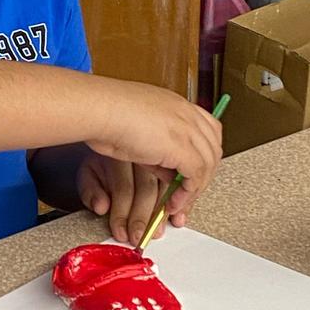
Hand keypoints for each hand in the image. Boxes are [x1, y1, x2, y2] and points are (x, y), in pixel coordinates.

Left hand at [76, 154, 192, 245]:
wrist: (113, 135)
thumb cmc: (102, 161)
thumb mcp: (88, 173)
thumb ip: (90, 191)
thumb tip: (101, 207)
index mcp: (118, 156)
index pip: (123, 189)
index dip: (122, 214)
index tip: (122, 233)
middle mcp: (140, 153)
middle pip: (147, 188)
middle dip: (144, 217)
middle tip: (140, 236)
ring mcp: (159, 152)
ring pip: (168, 184)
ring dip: (164, 211)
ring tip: (158, 230)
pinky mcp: (173, 156)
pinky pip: (181, 179)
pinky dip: (181, 200)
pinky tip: (177, 216)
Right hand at [86, 80, 221, 214]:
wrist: (98, 109)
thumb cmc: (103, 113)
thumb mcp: (137, 130)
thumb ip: (158, 150)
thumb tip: (169, 172)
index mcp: (175, 104)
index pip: (206, 130)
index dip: (203, 155)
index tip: (192, 174)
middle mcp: (185, 114)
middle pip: (212, 149)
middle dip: (203, 176)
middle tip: (187, 195)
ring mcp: (186, 129)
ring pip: (207, 165)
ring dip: (195, 189)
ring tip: (177, 204)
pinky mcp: (181, 147)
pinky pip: (195, 177)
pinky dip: (187, 194)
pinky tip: (173, 203)